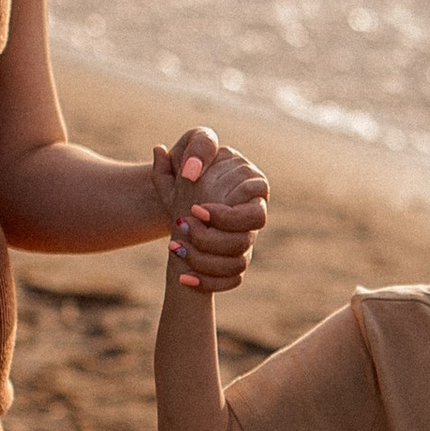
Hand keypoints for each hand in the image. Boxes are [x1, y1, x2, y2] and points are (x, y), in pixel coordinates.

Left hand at [155, 131, 269, 292]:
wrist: (177, 191)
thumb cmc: (190, 163)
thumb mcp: (191, 147)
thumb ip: (196, 148)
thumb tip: (192, 172)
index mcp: (252, 187)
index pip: (255, 210)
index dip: (225, 216)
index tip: (194, 209)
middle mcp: (253, 214)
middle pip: (246, 240)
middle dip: (211, 240)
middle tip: (182, 226)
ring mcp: (245, 238)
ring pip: (238, 263)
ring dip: (204, 260)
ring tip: (174, 247)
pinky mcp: (234, 258)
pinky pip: (232, 280)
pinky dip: (208, 282)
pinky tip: (184, 278)